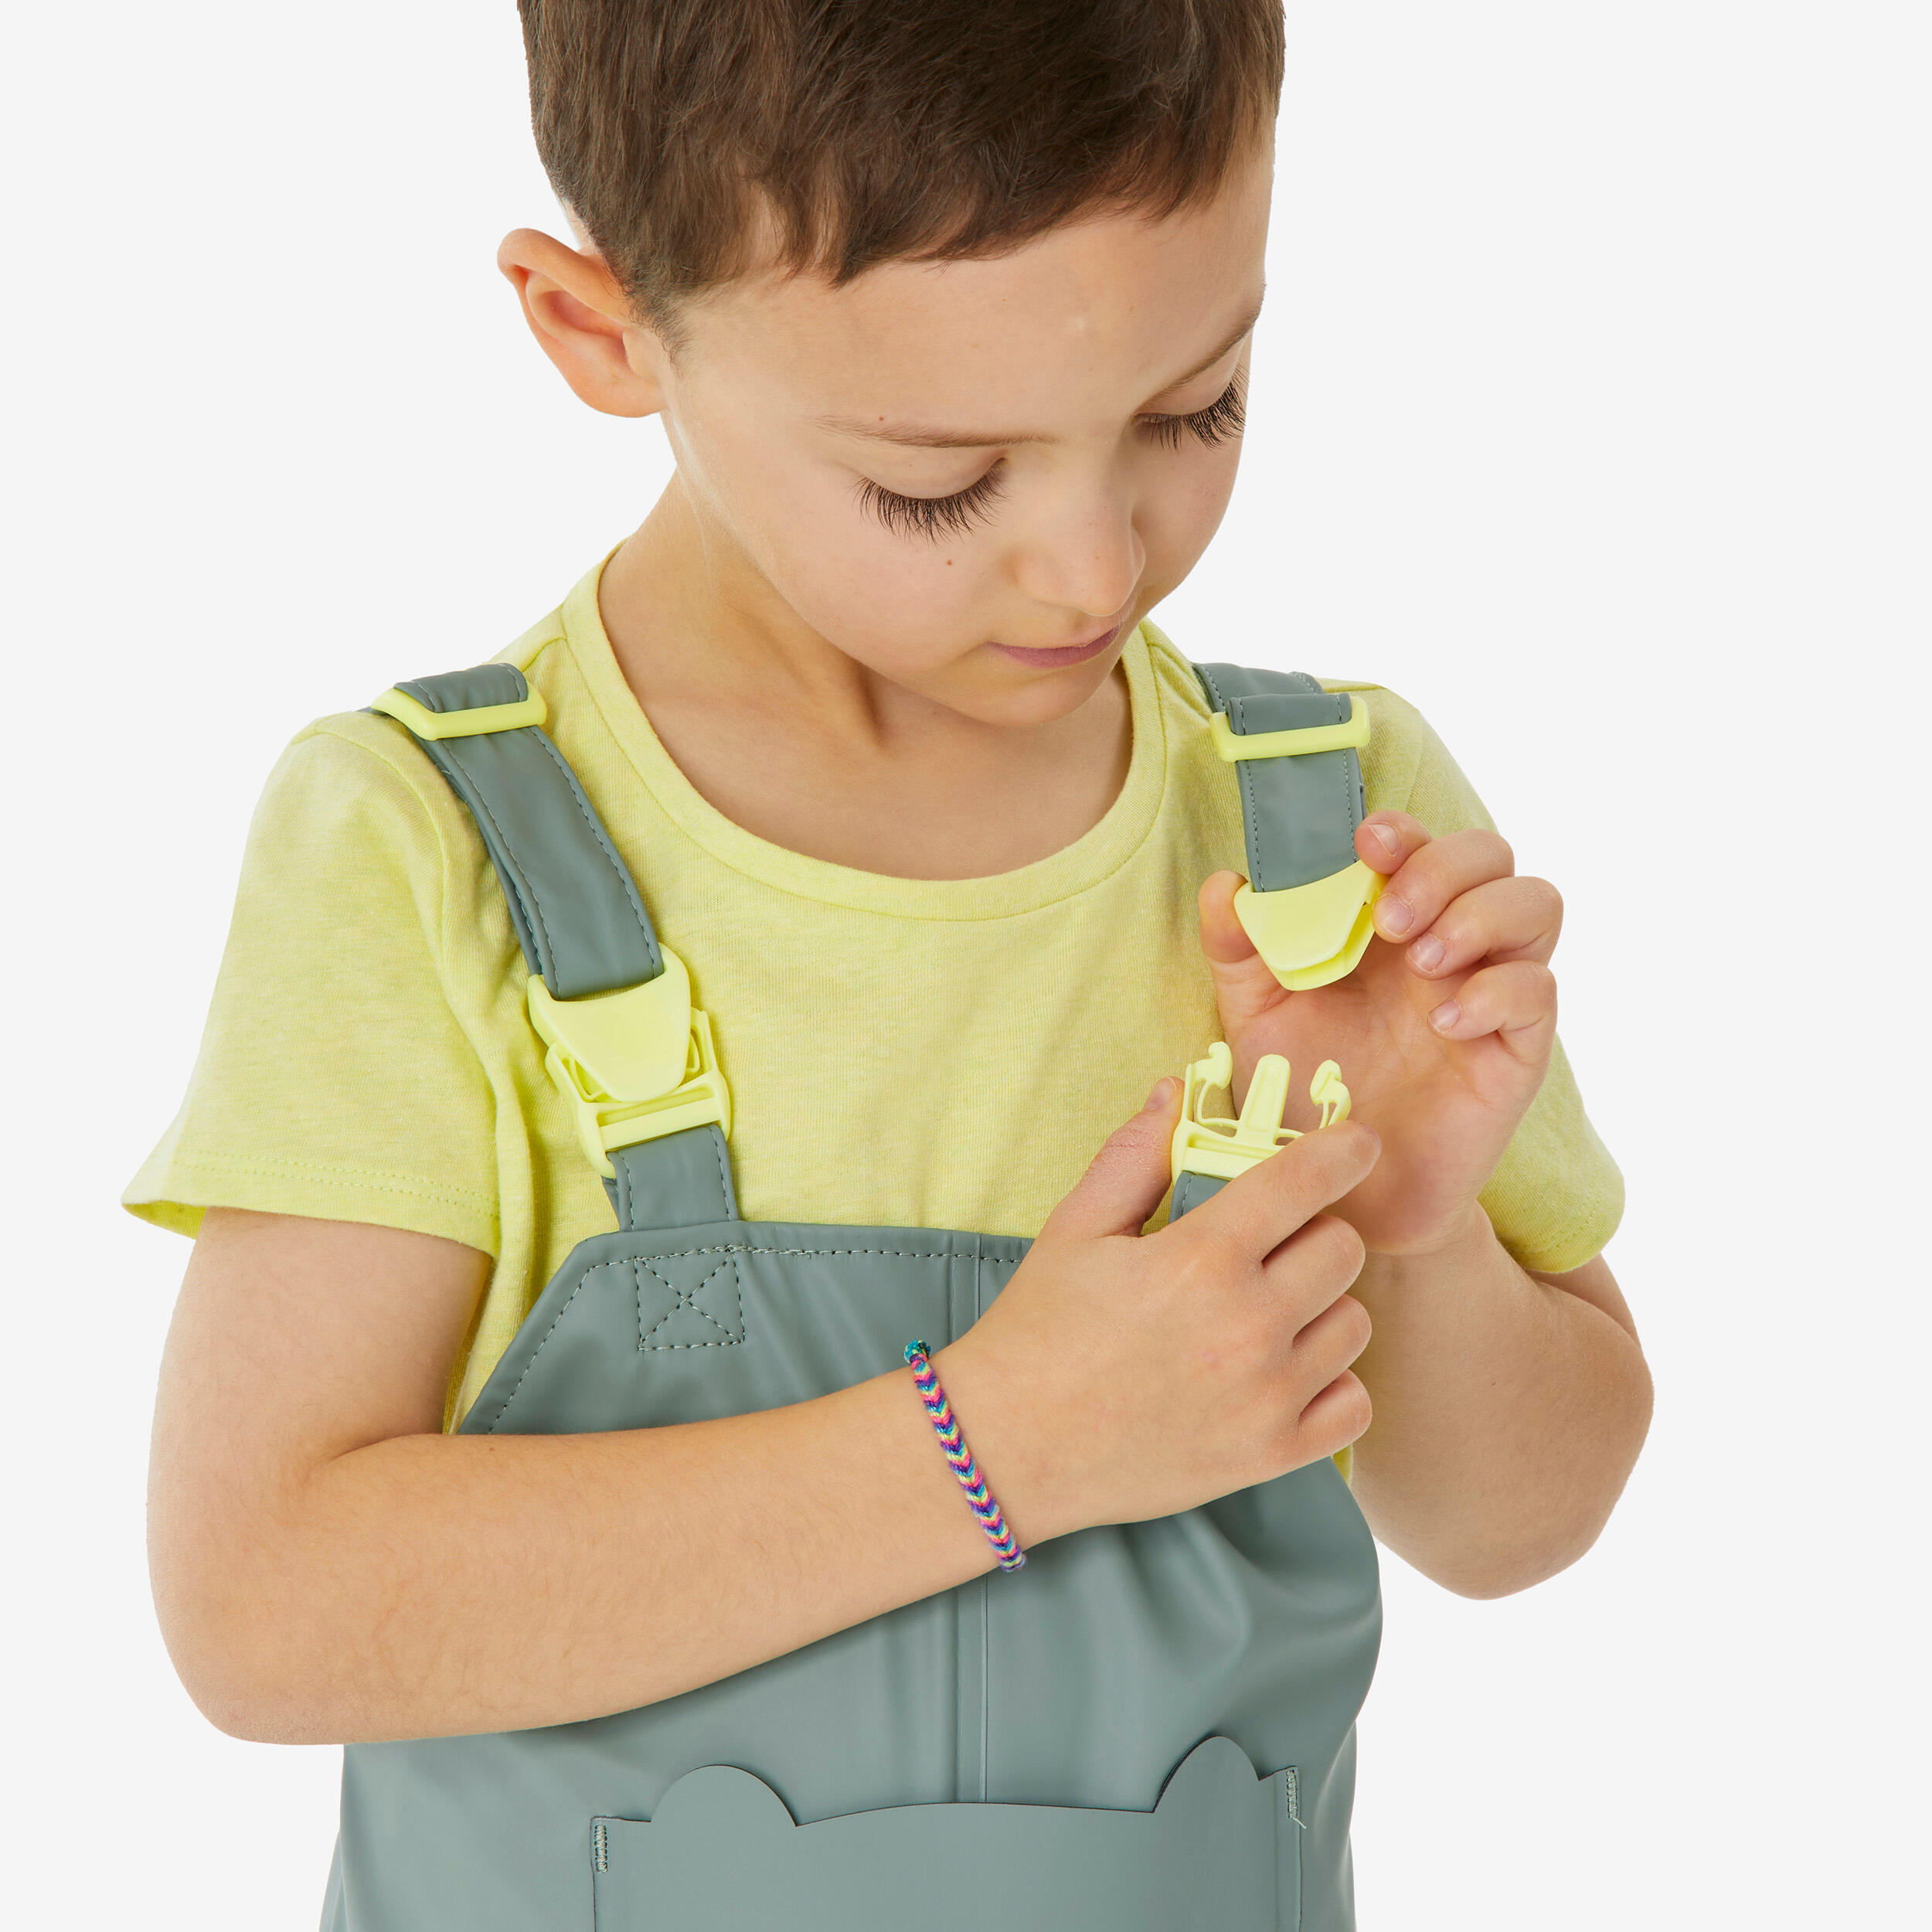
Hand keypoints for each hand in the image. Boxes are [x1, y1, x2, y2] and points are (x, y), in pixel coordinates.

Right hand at [935, 1083, 1379, 1543]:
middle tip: (1271, 1244)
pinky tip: (1282, 1371)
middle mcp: (1246, 1326)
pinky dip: (1330, 1383)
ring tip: (1266, 1312)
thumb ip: (1134, 1156)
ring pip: (1353, 1323)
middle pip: (1342, 1248)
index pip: (1304, 1182)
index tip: (1357, 1145)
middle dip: (1313, 1232)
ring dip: (1320, 1307)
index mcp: (1199, 1258)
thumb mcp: (1076, 1228)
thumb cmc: (1039, 1332)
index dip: (1342, 1152)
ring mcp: (1265, 1397)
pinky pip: (1354, 1404)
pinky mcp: (1271, 1454)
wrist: (1010, 1447)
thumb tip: (1171, 1092)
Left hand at [1198, 813, 1561, 1257]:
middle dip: (1443, 868)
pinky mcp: (1517, 1052)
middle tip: (1389, 921)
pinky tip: (1444, 1023)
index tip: (1364, 844)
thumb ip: (1238, 951)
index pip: (1420, 843)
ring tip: (1421, 961)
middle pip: (1490, 856)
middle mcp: (1448, 945)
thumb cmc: (1303, 1095)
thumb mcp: (1254, 1019)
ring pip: (1536, 905)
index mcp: (1388, 923)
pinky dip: (1497, 992)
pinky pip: (1539, 992)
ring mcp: (1489, 993)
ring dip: (1480, 915)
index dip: (1403, 829)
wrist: (1342, 1193)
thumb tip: (1226, 884)